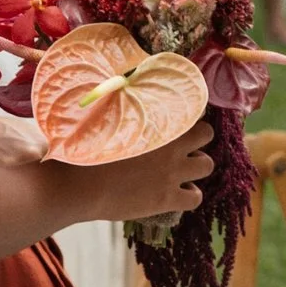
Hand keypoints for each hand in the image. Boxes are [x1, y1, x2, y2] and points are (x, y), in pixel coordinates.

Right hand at [76, 114, 215, 222]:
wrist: (79, 185)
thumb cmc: (84, 148)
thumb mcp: (104, 116)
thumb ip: (121, 104)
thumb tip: (121, 87)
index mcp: (157, 121)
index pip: (189, 109)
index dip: (184, 116)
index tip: (174, 123)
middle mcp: (171, 145)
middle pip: (206, 134)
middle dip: (196, 139)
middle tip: (179, 147)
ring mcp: (171, 173)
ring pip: (206, 165)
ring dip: (195, 166)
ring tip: (177, 171)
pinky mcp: (167, 199)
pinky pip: (195, 198)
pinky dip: (189, 196)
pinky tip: (174, 195)